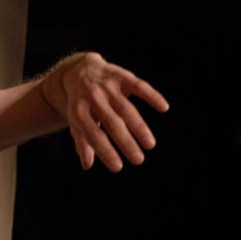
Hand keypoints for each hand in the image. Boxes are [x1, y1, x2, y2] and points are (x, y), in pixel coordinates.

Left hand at [46, 52, 169, 171]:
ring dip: (140, 128)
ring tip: (150, 145)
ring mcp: (107, 86)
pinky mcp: (121, 75)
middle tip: (139, 160)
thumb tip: (87, 165)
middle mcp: (93, 98)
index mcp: (78, 112)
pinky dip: (152, 96)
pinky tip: (164, 108)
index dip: (105, 152)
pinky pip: (139, 86)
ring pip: (127, 109)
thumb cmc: (80, 104)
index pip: (93, 136)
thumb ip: (82, 141)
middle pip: (112, 124)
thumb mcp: (76, 122)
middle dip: (126, 143)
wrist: (79, 71)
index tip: (118, 168)